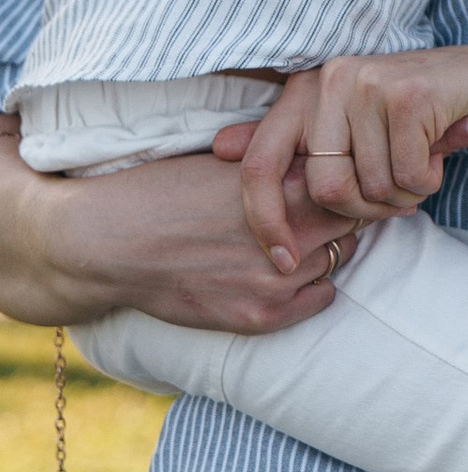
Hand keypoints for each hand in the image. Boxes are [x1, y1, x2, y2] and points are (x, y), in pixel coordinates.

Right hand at [0, 112, 344, 336]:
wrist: (111, 244)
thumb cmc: (164, 191)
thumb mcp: (227, 161)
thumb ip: (281, 160)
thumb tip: (325, 154)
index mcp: (282, 188)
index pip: (348, 180)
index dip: (344, 177)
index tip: (340, 177)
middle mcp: (290, 236)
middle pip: (352, 221)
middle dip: (342, 212)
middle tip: (325, 208)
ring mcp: (277, 281)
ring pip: (340, 259)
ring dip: (327, 248)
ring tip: (301, 238)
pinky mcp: (261, 317)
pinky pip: (323, 298)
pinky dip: (315, 285)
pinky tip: (291, 271)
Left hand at [213, 49, 467, 265]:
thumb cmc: (409, 112)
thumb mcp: (346, 125)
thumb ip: (291, 139)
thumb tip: (219, 149)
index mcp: (304, 89)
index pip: (259, 166)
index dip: (265, 220)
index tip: (284, 261)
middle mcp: (329, 79)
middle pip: (323, 190)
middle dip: (363, 210)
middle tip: (392, 198)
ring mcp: (369, 83)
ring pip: (371, 186)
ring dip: (403, 197)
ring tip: (420, 168)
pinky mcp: (409, 95)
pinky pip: (410, 176)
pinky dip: (428, 181)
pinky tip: (438, 156)